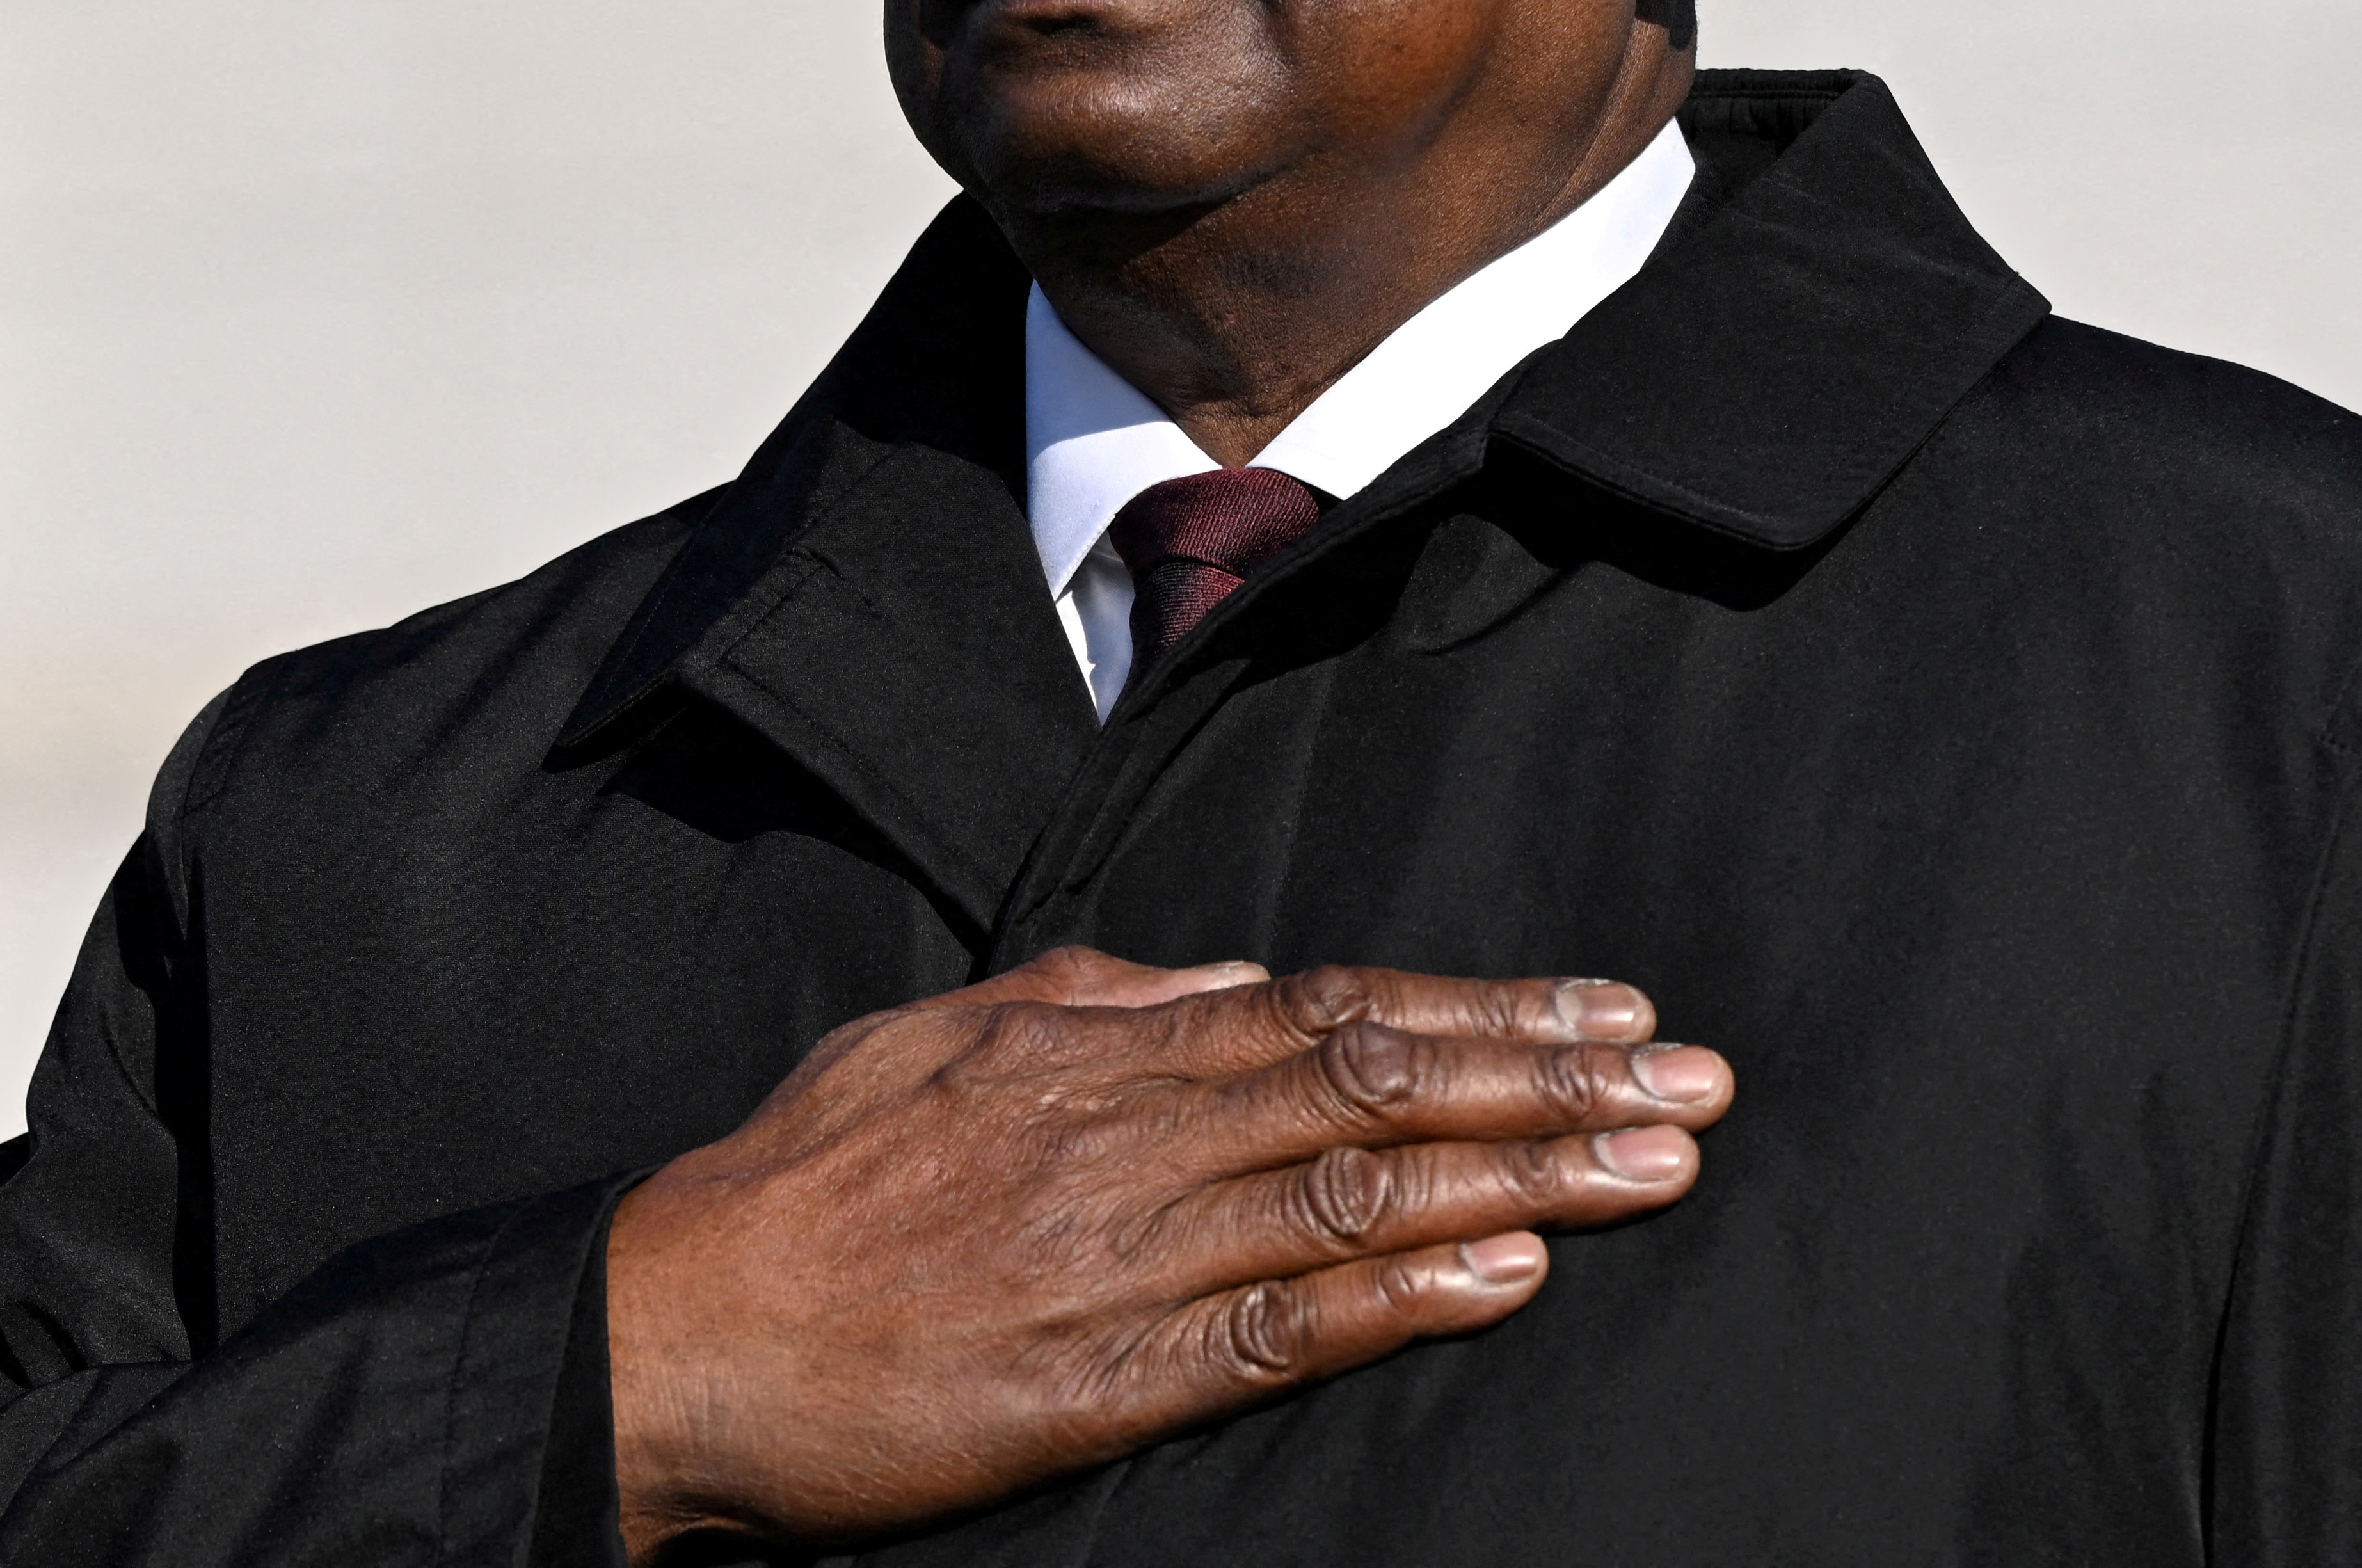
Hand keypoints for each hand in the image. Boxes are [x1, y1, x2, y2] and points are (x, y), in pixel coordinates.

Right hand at [599, 945, 1734, 1558]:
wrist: (672, 1335)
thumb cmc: (802, 1184)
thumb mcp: (939, 1034)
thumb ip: (1099, 995)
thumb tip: (1238, 979)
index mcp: (1094, 1047)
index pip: (1332, 1010)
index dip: (1480, 1007)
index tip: (1604, 1005)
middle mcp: (1127, 1137)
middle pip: (1377, 1087)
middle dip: (1548, 1077)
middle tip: (1689, 1075)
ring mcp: (1117, 1260)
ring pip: (1358, 1198)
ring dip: (1525, 1176)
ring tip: (1655, 1163)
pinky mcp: (1095, 1383)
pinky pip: (1276, 1333)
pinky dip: (1404, 1299)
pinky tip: (1511, 1272)